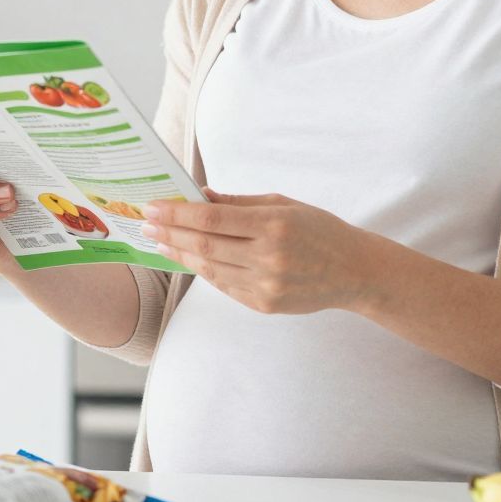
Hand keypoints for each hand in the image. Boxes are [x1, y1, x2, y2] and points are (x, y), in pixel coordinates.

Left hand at [141, 189, 384, 314]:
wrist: (354, 272)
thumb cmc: (319, 230)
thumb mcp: (284, 204)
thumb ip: (240, 203)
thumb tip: (199, 197)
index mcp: (274, 225)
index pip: (212, 218)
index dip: (177, 214)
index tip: (153, 208)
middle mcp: (269, 257)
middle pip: (204, 245)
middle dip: (170, 233)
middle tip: (146, 224)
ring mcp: (265, 285)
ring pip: (209, 269)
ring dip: (180, 254)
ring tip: (160, 242)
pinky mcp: (264, 304)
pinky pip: (224, 286)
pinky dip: (203, 271)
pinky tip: (188, 258)